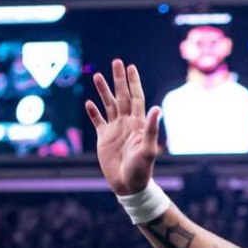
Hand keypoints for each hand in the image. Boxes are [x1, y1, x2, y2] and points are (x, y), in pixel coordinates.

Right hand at [85, 59, 160, 195]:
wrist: (129, 186)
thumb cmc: (142, 170)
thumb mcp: (148, 149)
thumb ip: (152, 129)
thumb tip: (158, 108)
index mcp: (139, 124)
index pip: (136, 98)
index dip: (133, 83)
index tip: (130, 67)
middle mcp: (127, 123)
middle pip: (122, 97)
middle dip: (119, 80)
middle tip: (116, 62)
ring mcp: (115, 130)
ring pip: (108, 105)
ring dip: (103, 91)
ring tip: (97, 76)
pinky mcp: (103, 139)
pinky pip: (97, 121)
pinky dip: (93, 112)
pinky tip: (89, 102)